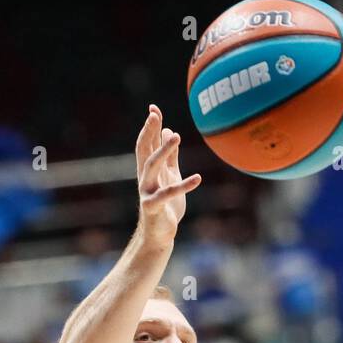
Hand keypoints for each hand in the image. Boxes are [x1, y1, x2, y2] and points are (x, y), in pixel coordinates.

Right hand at [136, 104, 201, 246]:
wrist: (159, 233)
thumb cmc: (166, 204)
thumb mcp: (170, 175)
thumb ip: (170, 155)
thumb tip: (169, 130)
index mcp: (149, 170)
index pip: (146, 143)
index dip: (150, 126)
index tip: (153, 108)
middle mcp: (145, 178)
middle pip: (144, 151)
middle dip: (149, 133)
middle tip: (155, 115)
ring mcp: (147, 192)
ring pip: (151, 167)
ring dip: (163, 151)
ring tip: (176, 136)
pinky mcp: (153, 207)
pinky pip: (167, 194)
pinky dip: (182, 186)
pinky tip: (197, 178)